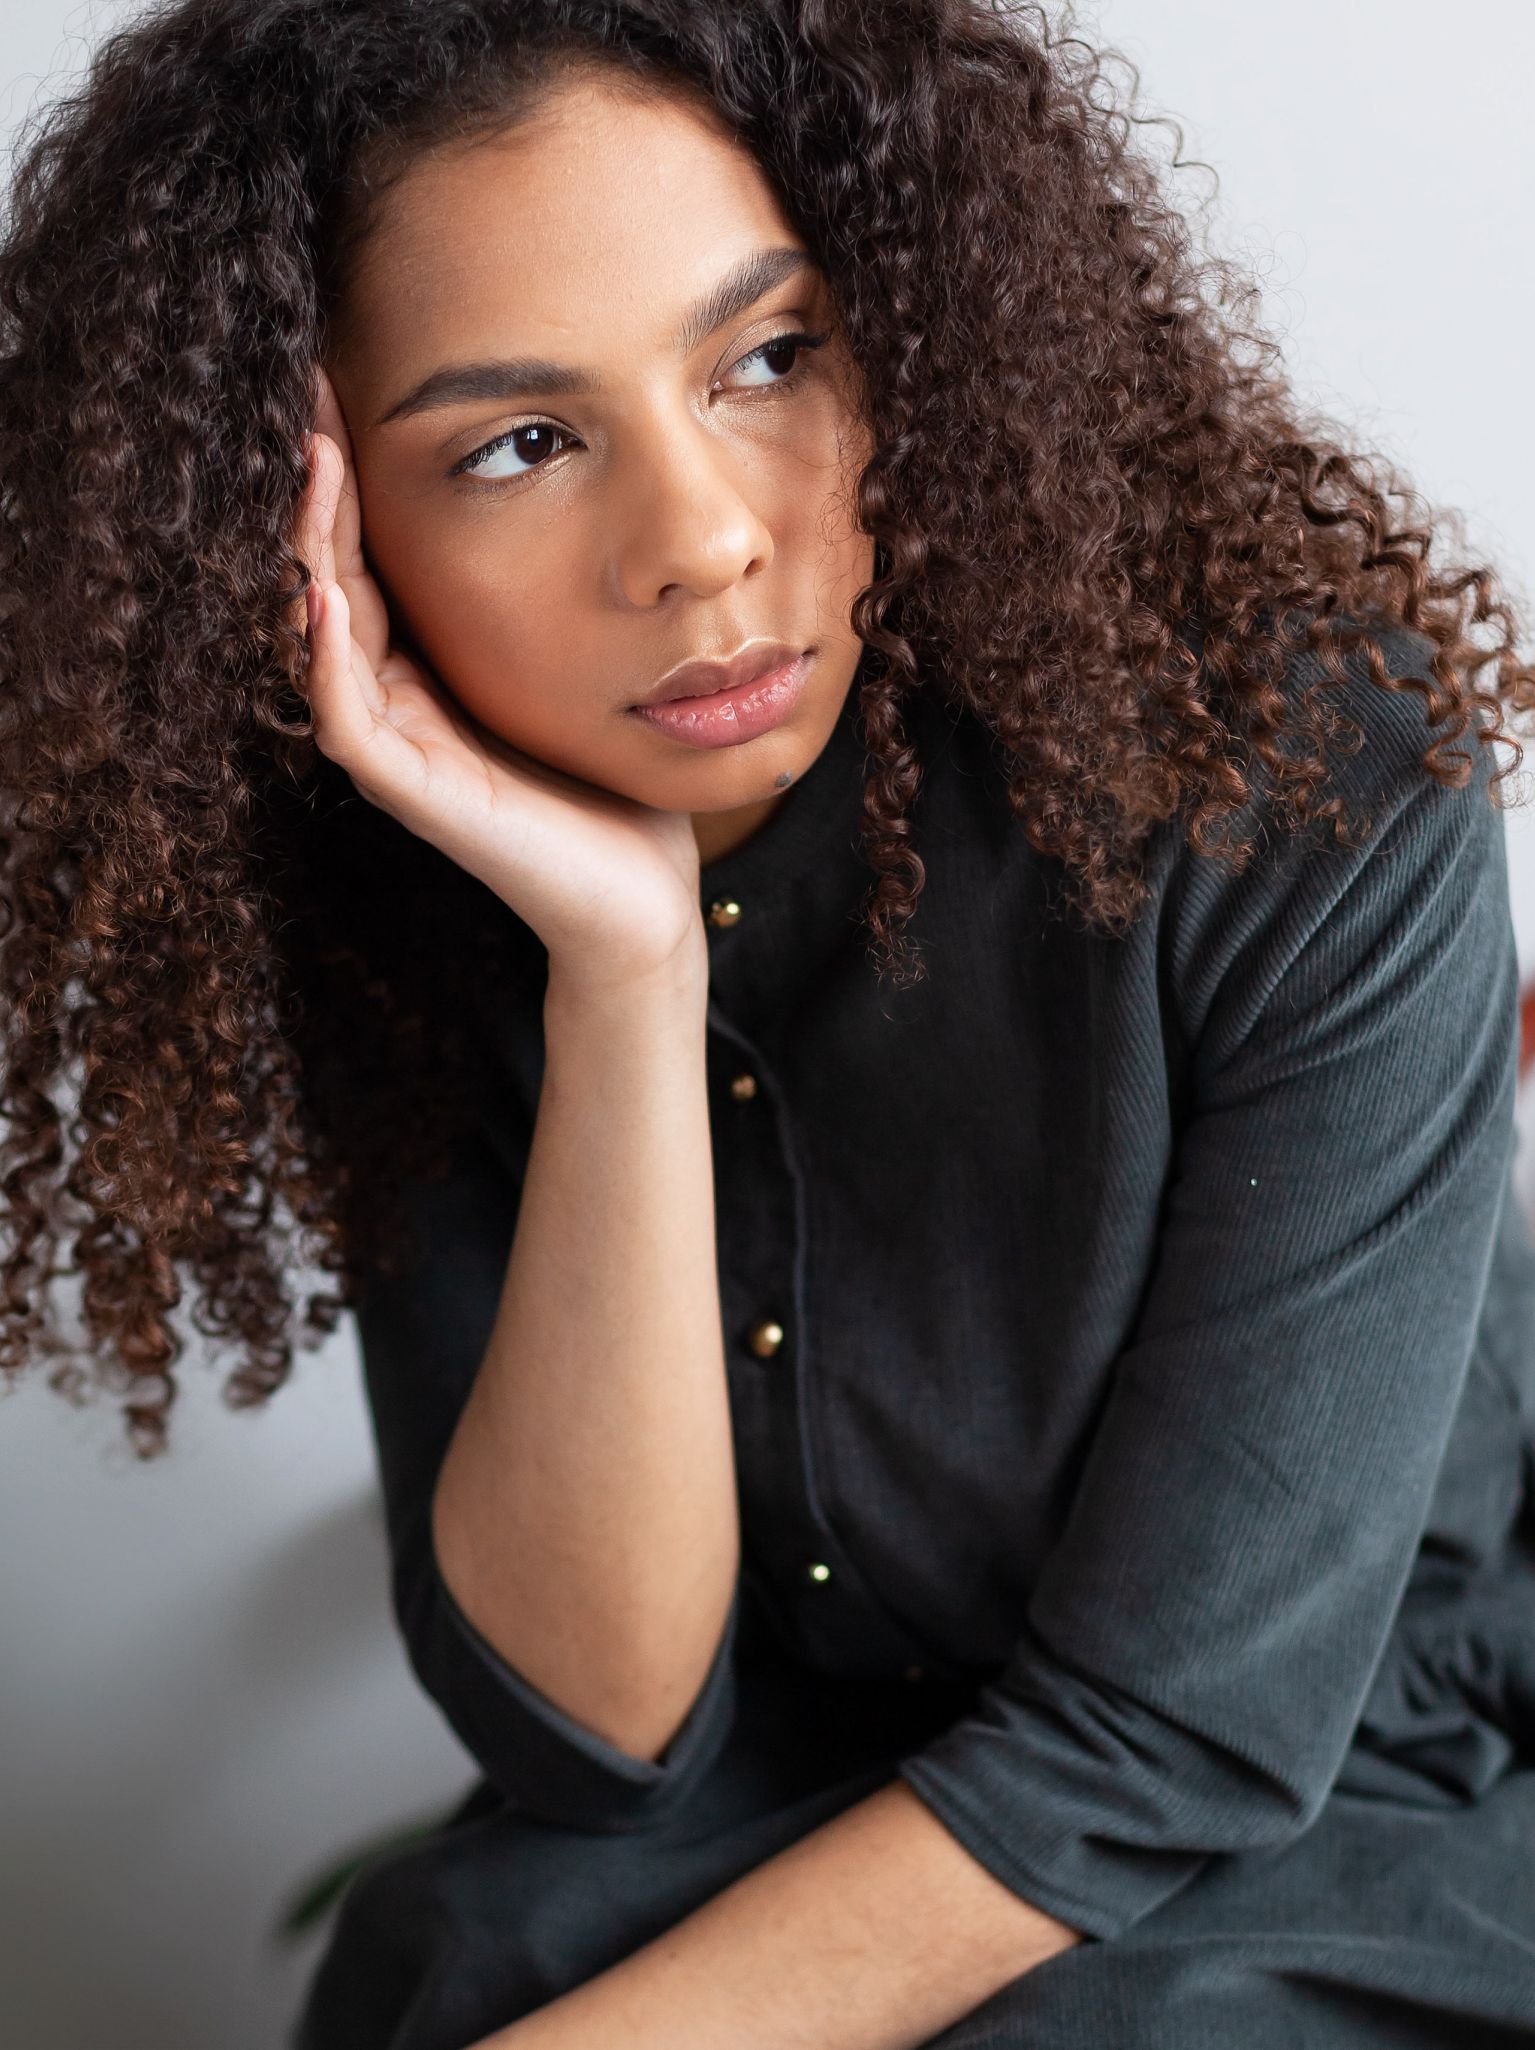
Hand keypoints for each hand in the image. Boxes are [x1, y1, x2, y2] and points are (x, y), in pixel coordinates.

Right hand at [290, 368, 707, 989]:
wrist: (641, 898)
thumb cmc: (614, 785)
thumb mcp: (581, 662)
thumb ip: (553, 595)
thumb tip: (573, 489)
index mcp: (429, 671)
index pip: (367, 556)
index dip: (350, 477)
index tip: (344, 384)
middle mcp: (397, 704)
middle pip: (329, 578)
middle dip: (318, 489)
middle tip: (313, 393)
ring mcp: (398, 752)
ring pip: (320, 637)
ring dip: (310, 549)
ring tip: (312, 465)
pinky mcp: (414, 798)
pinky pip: (346, 721)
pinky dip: (327, 657)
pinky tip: (324, 593)